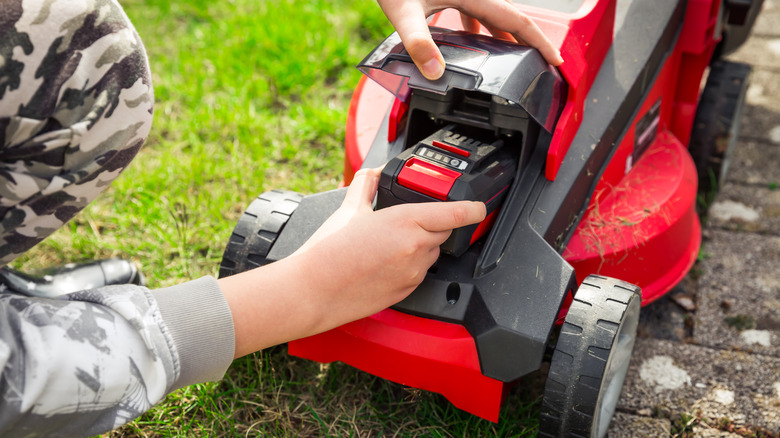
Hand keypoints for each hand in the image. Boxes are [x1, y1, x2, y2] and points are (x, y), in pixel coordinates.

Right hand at [221, 168, 485, 356]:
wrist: (313, 290)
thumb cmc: (327, 253)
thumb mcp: (349, 209)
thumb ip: (365, 186)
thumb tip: (371, 173)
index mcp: (405, 222)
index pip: (453, 213)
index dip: (471, 209)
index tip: (478, 207)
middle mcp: (415, 248)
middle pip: (443, 232)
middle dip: (433, 225)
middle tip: (408, 222)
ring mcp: (412, 272)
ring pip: (431, 254)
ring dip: (421, 246)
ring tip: (389, 245)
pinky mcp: (406, 291)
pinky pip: (418, 273)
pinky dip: (410, 265)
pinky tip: (385, 263)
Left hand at [376, 0, 563, 79]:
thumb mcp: (403, 11)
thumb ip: (418, 42)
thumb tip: (434, 72)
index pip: (517, 21)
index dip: (540, 42)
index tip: (556, 61)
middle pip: (509, 19)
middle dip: (524, 44)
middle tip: (536, 67)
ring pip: (491, 15)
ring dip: (500, 38)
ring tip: (505, 60)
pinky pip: (473, 10)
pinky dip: (477, 27)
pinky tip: (467, 40)